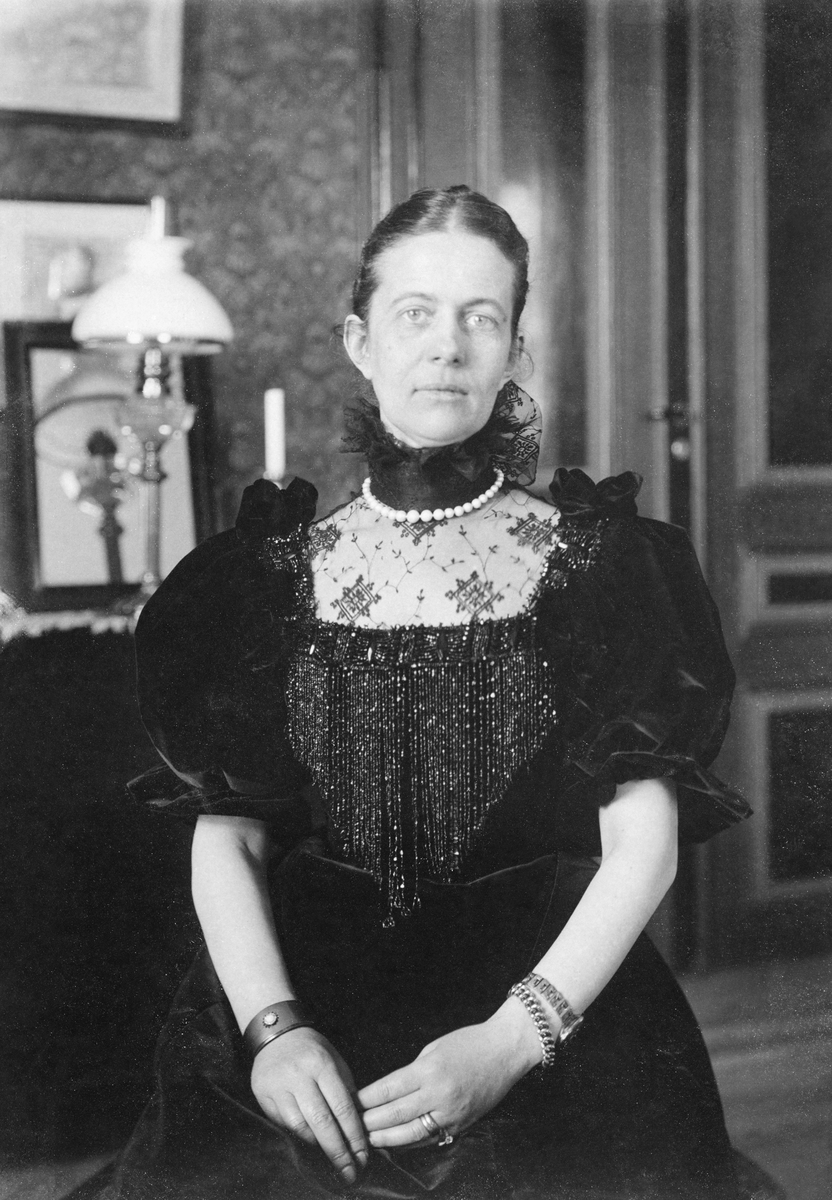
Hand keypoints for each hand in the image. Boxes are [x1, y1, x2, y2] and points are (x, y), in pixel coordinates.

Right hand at [251, 1027, 368, 1183]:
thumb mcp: (335, 1061)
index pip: (342, 1106)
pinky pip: (283, 1124)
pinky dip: (299, 1136)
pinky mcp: (262, 1094)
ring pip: (299, 1126)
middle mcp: (299, 1075)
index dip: (354, 1135)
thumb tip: (361, 1128)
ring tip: (331, 1158)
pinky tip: (310, 1143)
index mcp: (322, 1065)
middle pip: (321, 1121)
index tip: (362, 1155)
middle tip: (349, 1171)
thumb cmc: (312, 1051)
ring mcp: (278, 1085)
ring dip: (317, 1146)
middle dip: (337, 1151)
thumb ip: (346, 1091)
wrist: (277, 1034)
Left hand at [357, 999, 541, 1148]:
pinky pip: (430, 1138)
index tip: (352, 1103)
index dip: (367, 1099)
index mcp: (428, 1070)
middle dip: (371, 1121)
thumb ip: (413, 1072)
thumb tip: (391, 1091)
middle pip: (395, 1114)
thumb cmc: (468, 1043)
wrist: (505, 1051)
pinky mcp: (461, 1124)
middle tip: (353, 1124)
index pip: (388, 1089)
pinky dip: (410, 1143)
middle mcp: (438, 1094)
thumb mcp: (434, 1048)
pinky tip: (396, 1144)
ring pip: (411, 1133)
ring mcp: (451, 1112)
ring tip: (369, 1140)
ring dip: (387, 1138)